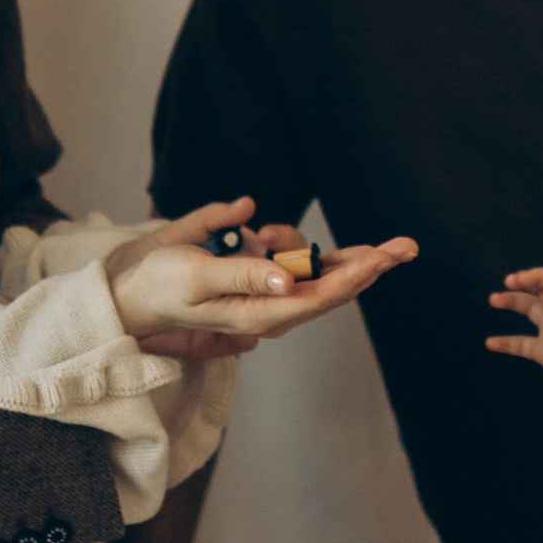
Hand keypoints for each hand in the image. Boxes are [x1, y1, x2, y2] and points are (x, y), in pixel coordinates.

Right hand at [108, 202, 416, 347]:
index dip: (356, 277)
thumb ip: (244, 275)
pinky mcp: (263, 274)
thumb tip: (290, 279)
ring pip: (313, 264)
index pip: (320, 296)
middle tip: (407, 246)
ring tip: (259, 233)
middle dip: (369, 263)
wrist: (136, 287)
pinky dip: (281, 237)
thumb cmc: (163, 285)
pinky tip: (252, 229)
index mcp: (262, 313)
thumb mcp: (197, 275)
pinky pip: (288, 252)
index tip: (385, 258)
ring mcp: (271, 290)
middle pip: (334, 285)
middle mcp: (274, 305)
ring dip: (299, 242)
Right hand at [486, 265, 542, 416]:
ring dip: (511, 303)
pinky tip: (491, 342)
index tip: (519, 279)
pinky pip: (521, 344)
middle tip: (507, 282)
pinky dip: (506, 343)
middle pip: (538, 291)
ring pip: (528, 311)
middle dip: (522, 284)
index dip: (537, 276)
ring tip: (493, 299)